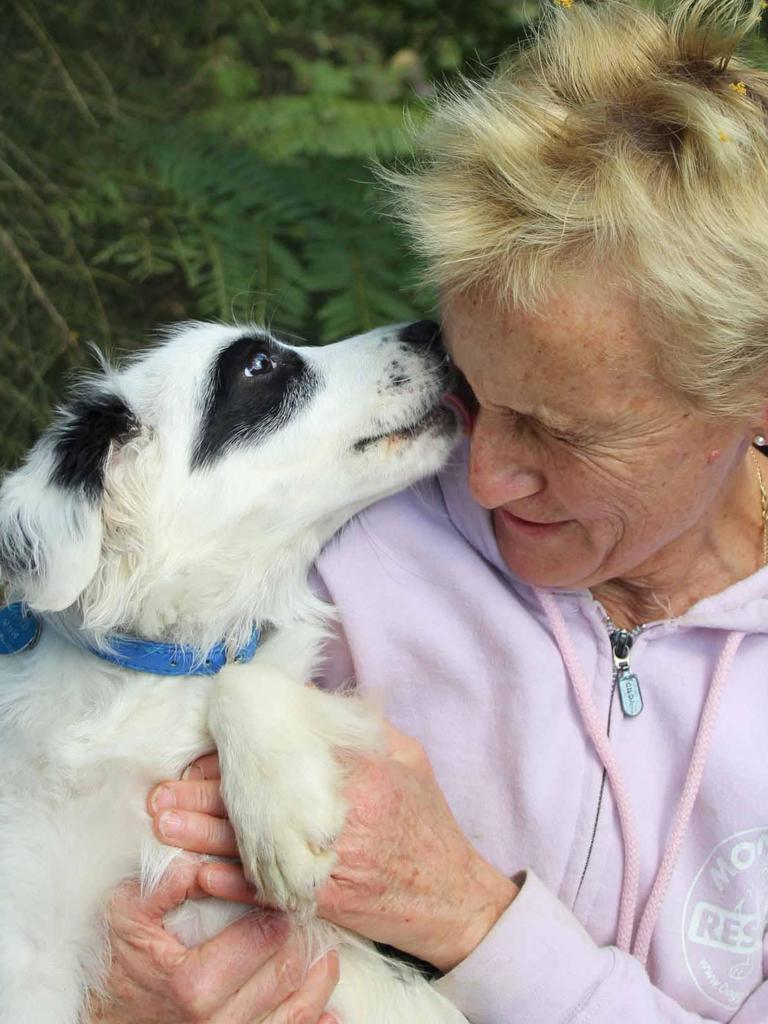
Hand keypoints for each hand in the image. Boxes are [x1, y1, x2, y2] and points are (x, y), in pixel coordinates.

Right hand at [91, 855, 339, 1022]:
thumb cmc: (114, 969)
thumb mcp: (124, 918)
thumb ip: (159, 888)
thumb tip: (194, 861)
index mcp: (196, 983)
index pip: (263, 936)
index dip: (280, 908)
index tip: (288, 890)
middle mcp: (218, 1022)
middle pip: (284, 971)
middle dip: (301, 940)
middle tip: (310, 917)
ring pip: (295, 1012)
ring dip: (317, 982)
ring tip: (327, 957)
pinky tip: (332, 1015)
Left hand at [149, 728, 517, 973]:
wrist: (452, 895)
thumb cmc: (426, 819)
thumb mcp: (406, 756)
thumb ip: (360, 726)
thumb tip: (308, 700)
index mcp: (360, 771)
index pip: (285, 756)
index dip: (238, 758)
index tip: (202, 757)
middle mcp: (341, 814)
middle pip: (260, 800)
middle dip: (204, 797)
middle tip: (161, 794)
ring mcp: (332, 859)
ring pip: (257, 843)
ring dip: (205, 837)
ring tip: (165, 826)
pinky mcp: (328, 899)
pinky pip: (272, 889)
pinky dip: (235, 883)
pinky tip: (201, 873)